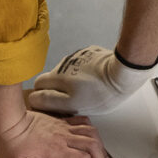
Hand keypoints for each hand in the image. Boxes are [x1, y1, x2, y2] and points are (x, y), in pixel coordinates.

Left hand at [0, 109, 112, 157]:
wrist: (11, 122)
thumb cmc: (14, 145)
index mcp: (56, 150)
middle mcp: (64, 137)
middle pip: (92, 147)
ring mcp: (65, 127)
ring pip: (92, 133)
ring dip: (101, 146)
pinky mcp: (63, 121)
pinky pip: (84, 122)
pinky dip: (93, 130)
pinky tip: (95, 139)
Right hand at [28, 45, 153, 114]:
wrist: (123, 73)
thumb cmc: (100, 92)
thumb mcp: (73, 104)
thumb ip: (51, 101)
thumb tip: (34, 99)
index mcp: (57, 76)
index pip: (38, 84)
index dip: (43, 94)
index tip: (53, 102)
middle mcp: (63, 63)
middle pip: (53, 76)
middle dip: (59, 87)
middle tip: (73, 98)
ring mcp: (77, 56)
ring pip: (68, 69)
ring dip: (73, 79)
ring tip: (89, 88)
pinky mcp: (91, 52)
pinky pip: (81, 63)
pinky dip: (85, 71)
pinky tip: (96, 78)